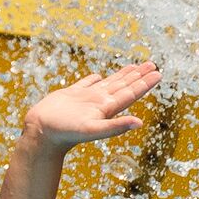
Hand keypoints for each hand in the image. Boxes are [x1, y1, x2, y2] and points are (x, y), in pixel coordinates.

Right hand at [24, 63, 157, 150]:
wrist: (41, 133)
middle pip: (124, 86)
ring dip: (122, 75)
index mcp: (107, 109)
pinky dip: (94, 79)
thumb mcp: (93, 130)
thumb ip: (116, 126)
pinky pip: (86, 84)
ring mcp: (85, 99)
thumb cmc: (65, 133)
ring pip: (108, 83)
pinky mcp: (70, 95)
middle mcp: (99, 103)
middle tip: (153, 65)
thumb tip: (141, 123)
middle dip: (138, 75)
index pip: (130, 93)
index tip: (158, 73)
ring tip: (135, 67)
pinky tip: (99, 76)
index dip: (144, 83)